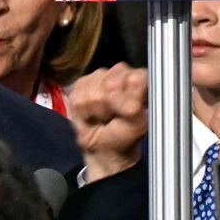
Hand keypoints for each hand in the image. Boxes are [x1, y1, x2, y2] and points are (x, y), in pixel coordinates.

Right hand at [69, 63, 148, 181]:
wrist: (104, 146)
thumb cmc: (124, 134)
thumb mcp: (138, 125)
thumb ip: (135, 111)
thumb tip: (129, 106)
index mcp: (141, 79)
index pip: (135, 77)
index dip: (130, 97)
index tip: (130, 112)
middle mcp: (120, 73)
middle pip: (111, 84)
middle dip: (111, 106)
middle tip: (115, 116)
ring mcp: (98, 77)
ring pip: (94, 93)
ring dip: (97, 111)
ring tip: (103, 117)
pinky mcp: (79, 85)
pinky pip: (78, 98)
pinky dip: (84, 113)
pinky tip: (90, 115)